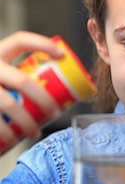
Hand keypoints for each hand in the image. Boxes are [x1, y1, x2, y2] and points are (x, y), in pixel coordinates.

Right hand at [0, 31, 62, 148]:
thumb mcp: (2, 74)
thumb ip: (17, 76)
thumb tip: (58, 89)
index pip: (20, 41)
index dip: (42, 44)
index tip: (61, 55)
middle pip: (23, 81)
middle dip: (44, 99)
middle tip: (55, 113)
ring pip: (9, 105)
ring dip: (27, 123)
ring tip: (35, 134)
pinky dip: (6, 135)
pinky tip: (13, 142)